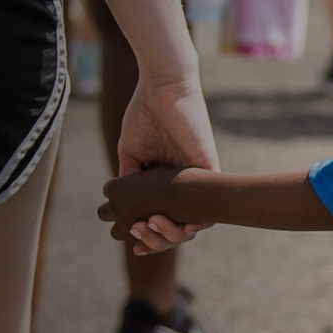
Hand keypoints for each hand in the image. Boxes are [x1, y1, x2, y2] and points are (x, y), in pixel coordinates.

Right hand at [115, 76, 218, 253]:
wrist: (161, 87)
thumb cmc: (145, 114)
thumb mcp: (131, 154)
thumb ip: (129, 180)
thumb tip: (122, 209)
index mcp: (167, 181)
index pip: (163, 217)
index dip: (151, 235)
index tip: (133, 244)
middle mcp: (186, 182)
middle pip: (180, 225)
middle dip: (160, 241)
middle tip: (138, 239)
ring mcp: (199, 176)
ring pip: (196, 220)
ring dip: (172, 234)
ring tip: (147, 228)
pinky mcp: (209, 166)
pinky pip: (210, 202)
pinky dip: (194, 220)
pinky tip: (178, 227)